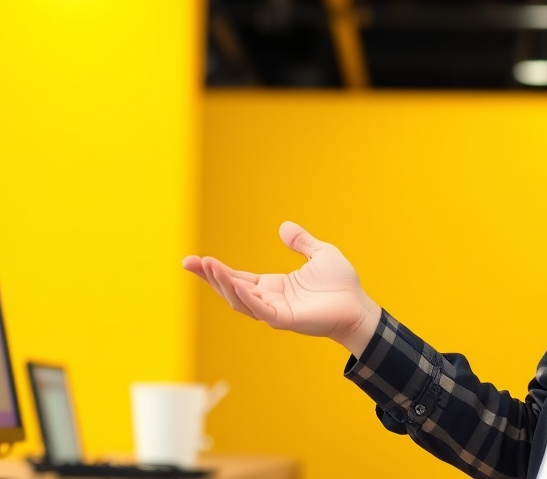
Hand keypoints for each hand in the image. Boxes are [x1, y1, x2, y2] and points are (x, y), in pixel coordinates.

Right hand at [183, 221, 381, 357]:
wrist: (358, 306)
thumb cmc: (341, 285)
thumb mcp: (319, 253)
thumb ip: (301, 242)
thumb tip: (284, 226)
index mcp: (273, 286)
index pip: (237, 277)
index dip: (216, 270)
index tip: (195, 260)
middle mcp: (268, 299)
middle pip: (231, 288)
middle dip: (209, 276)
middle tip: (188, 262)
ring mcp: (274, 311)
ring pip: (240, 299)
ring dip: (222, 283)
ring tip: (206, 265)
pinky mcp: (284, 320)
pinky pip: (259, 309)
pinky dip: (244, 296)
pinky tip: (232, 282)